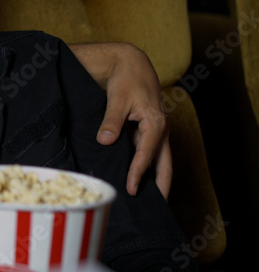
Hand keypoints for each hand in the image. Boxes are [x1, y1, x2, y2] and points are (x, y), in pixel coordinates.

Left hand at [95, 45, 170, 197]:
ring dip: (155, 178)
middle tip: (155, 207)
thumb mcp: (118, 99)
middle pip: (165, 165)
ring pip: (159, 160)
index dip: (137, 173)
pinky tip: (137, 176)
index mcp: (156, 123)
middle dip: (161, 186)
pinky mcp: (149, 130)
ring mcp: (156, 131)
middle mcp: (161, 130)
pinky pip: (150, 152)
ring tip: (147, 198)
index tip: (130, 189)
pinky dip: (146, 166)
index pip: (147, 155)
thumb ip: (111, 121)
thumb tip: (105, 141)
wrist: (132, 64)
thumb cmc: (126, 80)